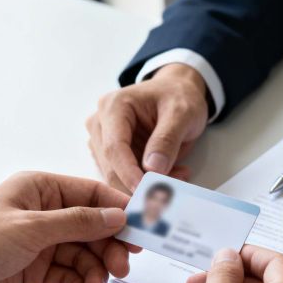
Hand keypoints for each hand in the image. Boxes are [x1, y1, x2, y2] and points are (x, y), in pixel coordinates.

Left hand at [0, 172, 137, 282]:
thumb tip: (118, 216)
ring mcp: (40, 242)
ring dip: (95, 270)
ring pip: (83, 254)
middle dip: (109, 247)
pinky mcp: (34, 269)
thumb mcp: (32, 228)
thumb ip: (79, 222)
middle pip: (93, 227)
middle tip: (122, 267)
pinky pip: (68, 274)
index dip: (119, 210)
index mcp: (41, 189)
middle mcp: (44, 213)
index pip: (93, 194)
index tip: (144, 229)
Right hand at [86, 63, 209, 192]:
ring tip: (179, 175)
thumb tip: (154, 169)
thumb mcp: (181, 113)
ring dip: (147, 184)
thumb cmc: (179, 96)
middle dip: (140, 183)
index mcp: (113, 106)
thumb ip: (167, 140)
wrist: (178, 92)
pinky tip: (171, 173)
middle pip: (111, 166)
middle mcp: (100, 123)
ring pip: (117, 176)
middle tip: (174, 186)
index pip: (114, 147)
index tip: (146, 191)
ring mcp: (102, 140)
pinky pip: (125, 177)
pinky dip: (148, 181)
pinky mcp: (111, 154)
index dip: (128, 173)